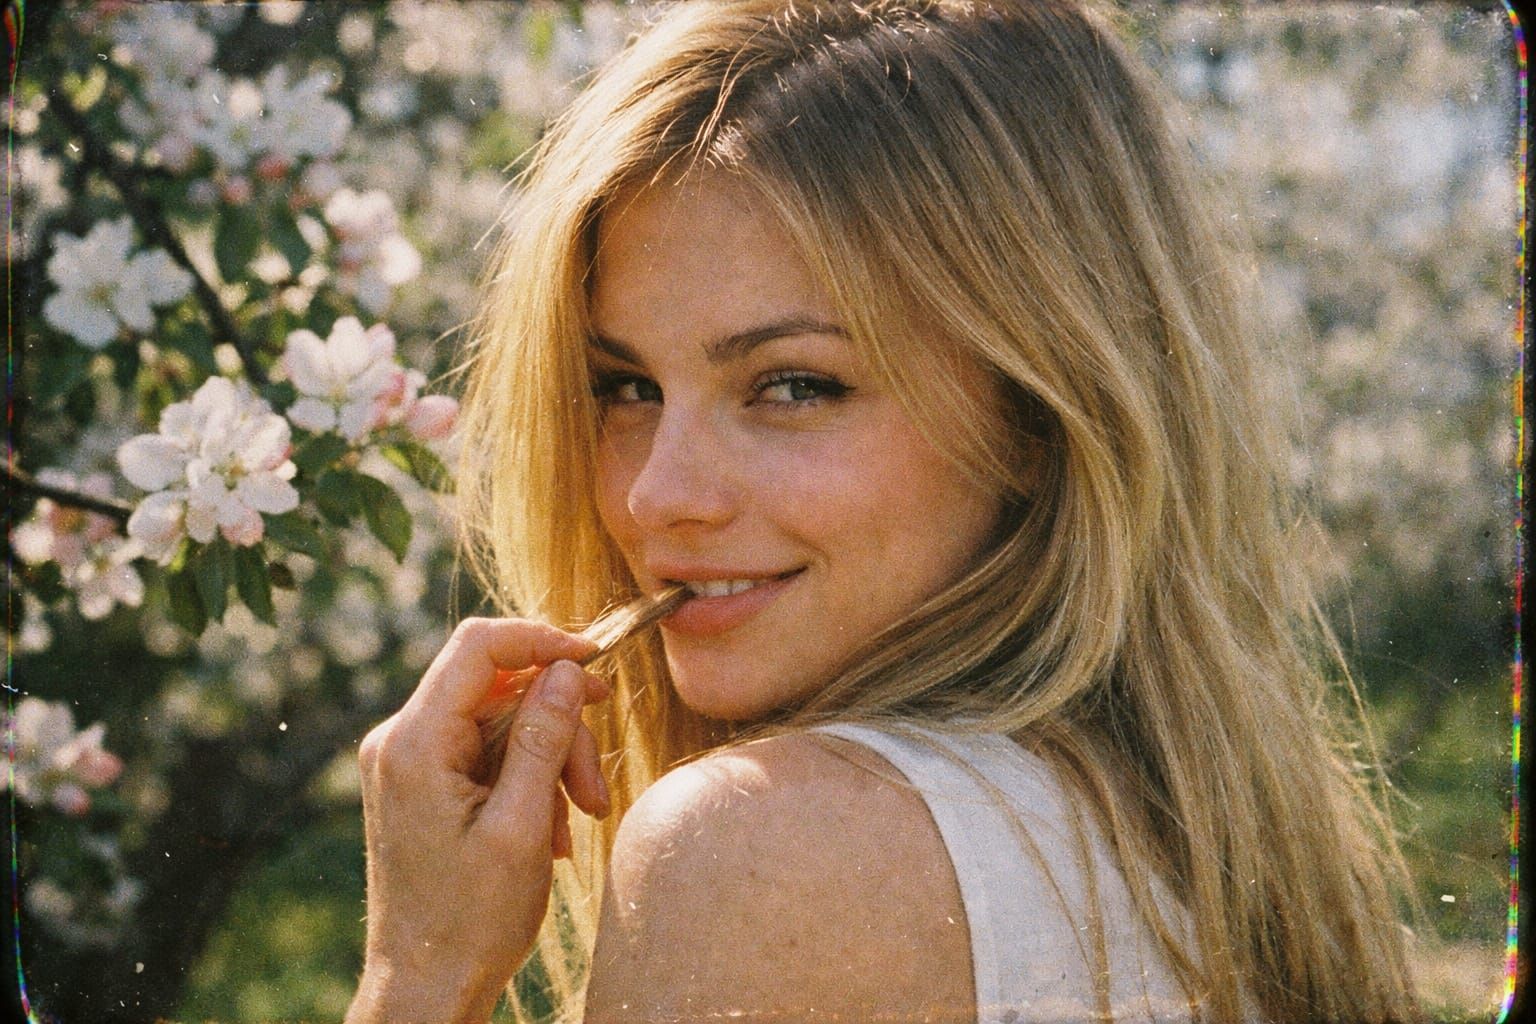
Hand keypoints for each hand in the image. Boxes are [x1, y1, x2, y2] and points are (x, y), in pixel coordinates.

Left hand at [347, 619, 605, 1023]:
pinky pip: (487, 753)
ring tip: (578, 820)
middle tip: (594, 788)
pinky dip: (528, 781)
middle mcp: (401, 740)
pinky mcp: (423, 783)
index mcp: (413, 743)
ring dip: (550, 763)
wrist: (424, 988)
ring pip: (501, 723)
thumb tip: (567, 669)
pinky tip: (548, 832)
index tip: (596, 661)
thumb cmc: (470, 921)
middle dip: (559, 728)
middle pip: (500, 689)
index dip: (542, 640)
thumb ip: (541, 739)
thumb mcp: (521, 826)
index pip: (478, 647)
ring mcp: (410, 762)